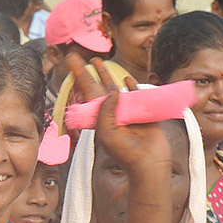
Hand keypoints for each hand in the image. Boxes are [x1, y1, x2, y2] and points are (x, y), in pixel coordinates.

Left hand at [72, 55, 171, 173]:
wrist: (149, 163)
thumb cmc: (125, 151)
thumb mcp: (106, 131)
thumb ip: (106, 109)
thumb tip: (114, 90)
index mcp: (102, 119)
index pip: (90, 96)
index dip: (82, 79)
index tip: (73, 63)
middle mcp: (114, 115)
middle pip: (103, 90)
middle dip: (97, 74)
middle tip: (92, 60)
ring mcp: (129, 114)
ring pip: (120, 90)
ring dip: (111, 77)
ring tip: (104, 63)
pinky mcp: (145, 114)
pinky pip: (138, 96)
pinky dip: (133, 87)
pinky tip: (127, 79)